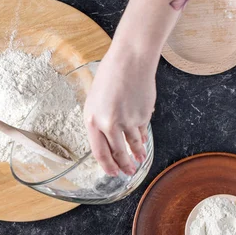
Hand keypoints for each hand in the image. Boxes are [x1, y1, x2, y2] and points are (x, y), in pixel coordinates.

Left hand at [83, 48, 155, 175]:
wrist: (130, 61)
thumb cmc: (109, 76)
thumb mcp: (95, 101)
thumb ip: (99, 122)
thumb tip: (107, 141)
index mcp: (92, 120)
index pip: (99, 152)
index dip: (106, 165)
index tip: (111, 173)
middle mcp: (110, 123)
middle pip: (117, 153)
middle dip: (123, 166)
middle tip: (127, 173)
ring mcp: (128, 121)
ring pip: (132, 145)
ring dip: (136, 156)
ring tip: (138, 161)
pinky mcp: (143, 116)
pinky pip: (142, 132)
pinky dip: (142, 139)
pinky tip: (142, 143)